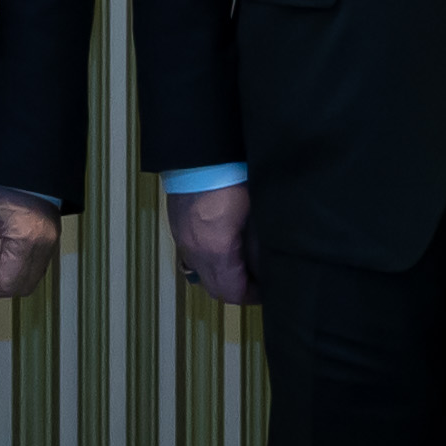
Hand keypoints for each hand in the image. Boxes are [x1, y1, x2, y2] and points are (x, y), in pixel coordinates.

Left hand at [0, 185, 62, 298]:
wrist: (28, 169)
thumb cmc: (6, 183)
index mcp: (26, 238)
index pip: (8, 283)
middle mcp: (43, 245)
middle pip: (21, 287)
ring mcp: (51, 244)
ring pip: (30, 281)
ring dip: (9, 279)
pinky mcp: (52, 241)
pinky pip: (36, 268)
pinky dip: (19, 269)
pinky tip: (4, 254)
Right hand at [167, 182, 259, 307]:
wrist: (201, 150)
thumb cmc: (233, 176)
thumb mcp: (256, 214)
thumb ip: (260, 246)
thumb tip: (266, 268)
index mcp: (215, 249)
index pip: (231, 292)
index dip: (252, 295)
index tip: (268, 289)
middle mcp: (194, 250)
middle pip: (214, 288)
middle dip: (237, 289)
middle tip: (258, 280)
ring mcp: (182, 238)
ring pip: (200, 274)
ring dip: (221, 276)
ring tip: (242, 265)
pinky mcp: (177, 225)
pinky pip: (190, 256)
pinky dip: (207, 261)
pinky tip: (222, 247)